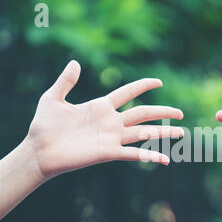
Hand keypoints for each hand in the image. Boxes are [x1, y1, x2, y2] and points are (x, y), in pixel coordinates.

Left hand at [26, 61, 183, 179]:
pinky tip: (166, 159)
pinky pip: (134, 154)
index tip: (159, 81)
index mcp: (101, 106)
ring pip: (144, 132)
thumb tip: (75, 62)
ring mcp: (112, 137)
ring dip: (163, 131)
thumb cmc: (43, 126)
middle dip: (163, 111)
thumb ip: (65, 81)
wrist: (39, 151)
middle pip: (144, 113)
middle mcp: (111, 121)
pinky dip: (151, 155)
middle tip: (180, 113)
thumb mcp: (52, 98)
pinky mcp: (109, 152)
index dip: (143, 85)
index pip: (128, 92)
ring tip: (182, 132)